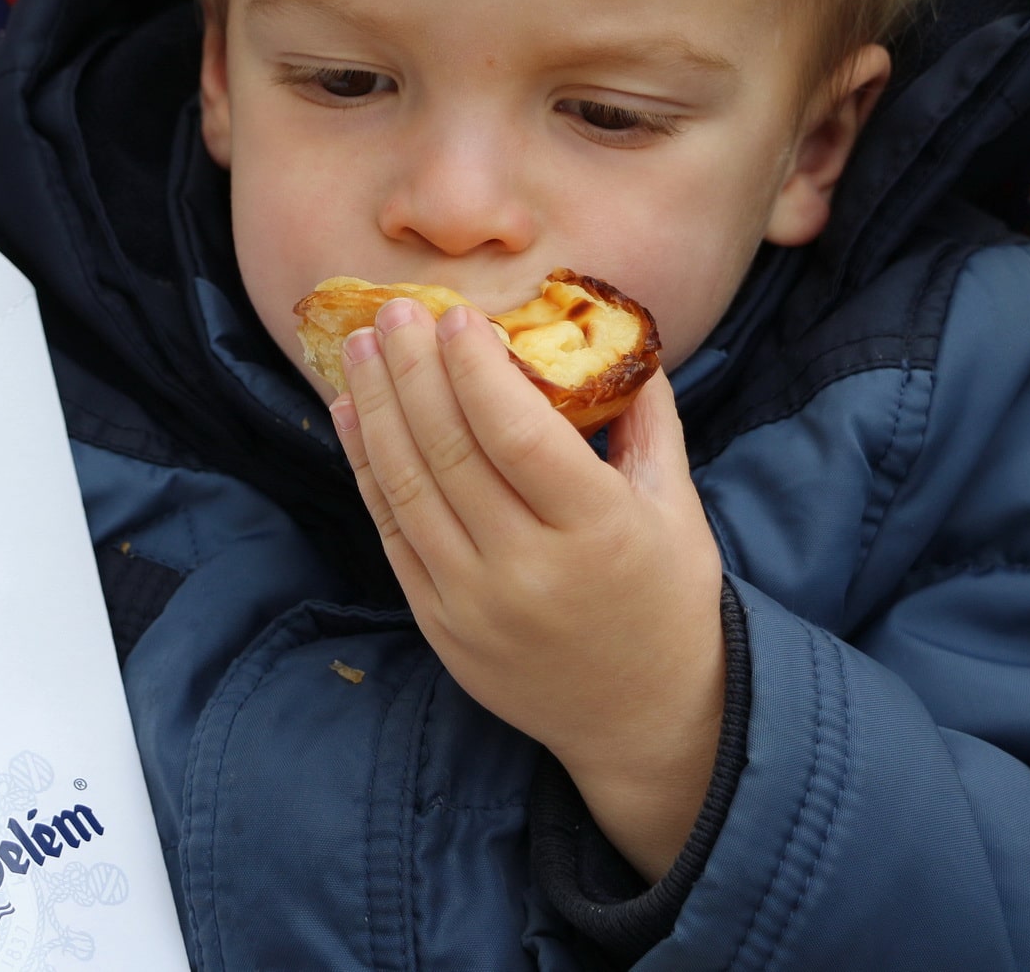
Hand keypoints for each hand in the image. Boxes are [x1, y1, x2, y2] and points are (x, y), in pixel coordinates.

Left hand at [329, 298, 726, 881]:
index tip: (457, 316)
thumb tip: (613, 333)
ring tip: (362, 348)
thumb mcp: (676, 506)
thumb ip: (647, 418)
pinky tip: (352, 415)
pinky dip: (367, 468)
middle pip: (450, 452)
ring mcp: (473, 603)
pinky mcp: (440, 625)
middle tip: (397, 311)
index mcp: (597, 531)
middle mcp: (527, 569)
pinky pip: (391, 532)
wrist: (644, 719)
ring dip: (377, 408)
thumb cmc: (668, 600)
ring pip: (407, 488)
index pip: (518, 434)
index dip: (477, 370)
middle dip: (414, 371)